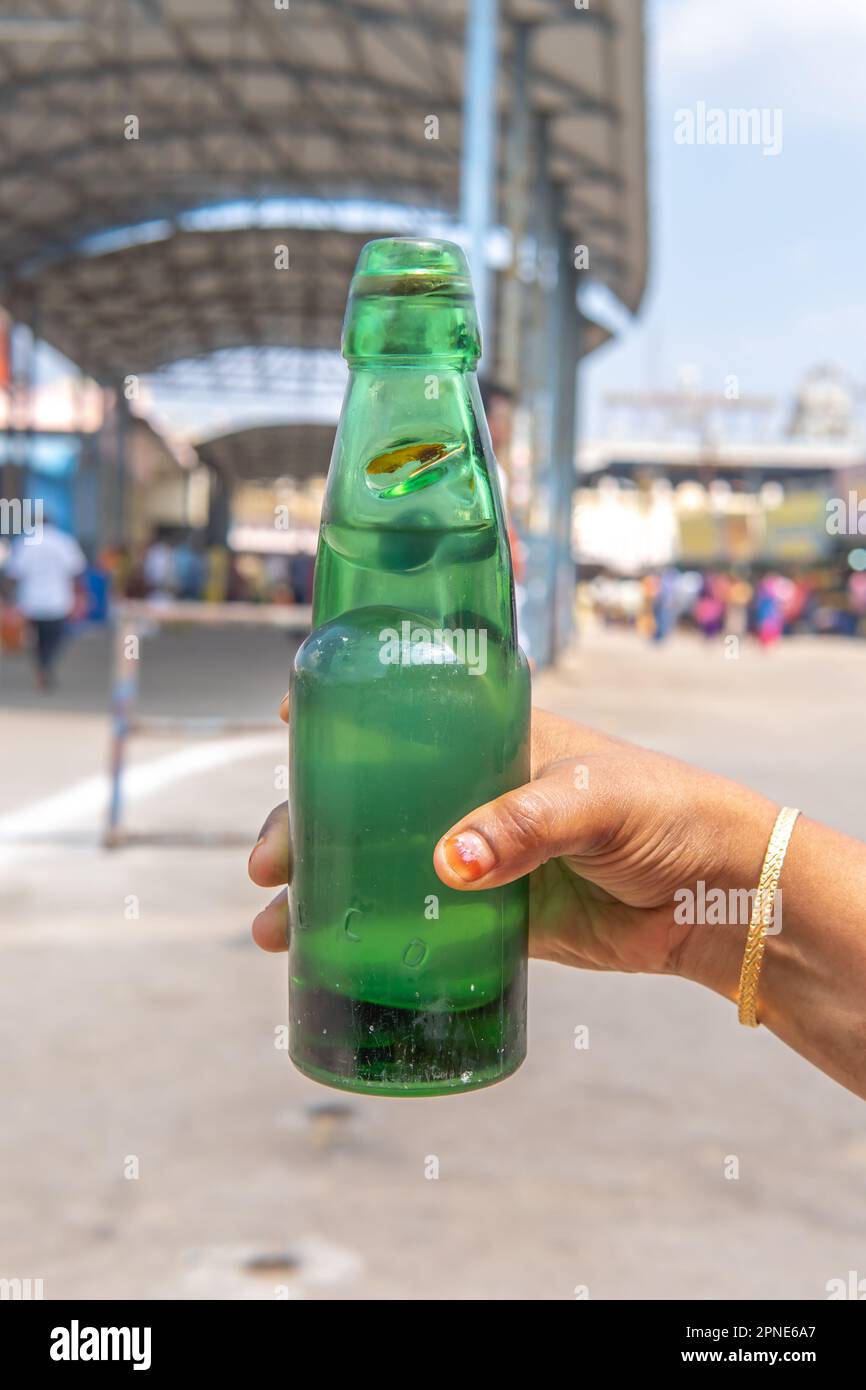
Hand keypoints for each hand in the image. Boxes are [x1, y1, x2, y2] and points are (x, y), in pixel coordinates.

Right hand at [249, 699, 776, 984]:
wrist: (715, 896)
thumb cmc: (665, 814)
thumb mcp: (595, 800)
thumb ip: (524, 824)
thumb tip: (447, 863)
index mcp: (489, 739)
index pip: (401, 718)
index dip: (339, 724)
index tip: (284, 728)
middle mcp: (469, 792)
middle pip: (366, 801)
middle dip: (306, 827)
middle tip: (266, 865)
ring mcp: (476, 855)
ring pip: (378, 865)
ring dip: (322, 890)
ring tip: (273, 929)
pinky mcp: (490, 915)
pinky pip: (416, 923)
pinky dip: (368, 938)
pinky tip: (322, 959)